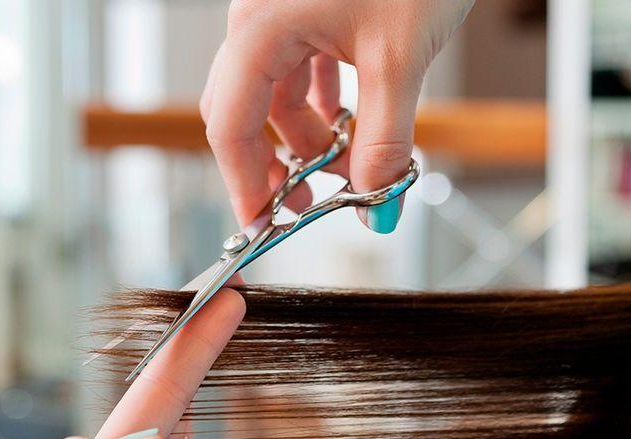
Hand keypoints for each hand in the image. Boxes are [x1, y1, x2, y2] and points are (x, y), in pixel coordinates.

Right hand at [200, 0, 473, 224]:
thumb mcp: (400, 58)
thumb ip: (387, 139)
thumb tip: (379, 203)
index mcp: (261, 27)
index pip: (229, 125)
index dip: (244, 182)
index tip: (265, 226)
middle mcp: (260, 19)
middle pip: (245, 111)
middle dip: (276, 165)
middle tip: (309, 207)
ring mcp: (284, 12)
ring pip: (277, 93)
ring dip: (308, 138)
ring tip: (347, 171)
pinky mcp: (311, 8)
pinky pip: (301, 69)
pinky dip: (324, 106)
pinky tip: (350, 127)